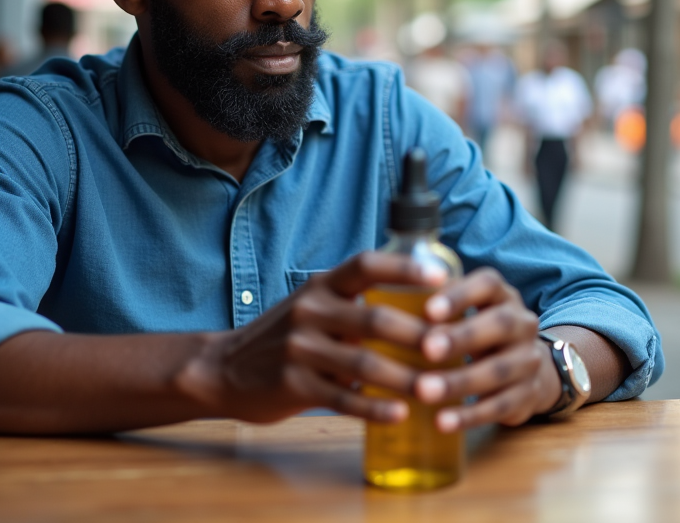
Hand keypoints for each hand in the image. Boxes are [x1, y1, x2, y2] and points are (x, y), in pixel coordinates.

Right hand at [198, 251, 446, 424]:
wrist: (224, 368)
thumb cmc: (286, 337)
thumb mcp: (315, 307)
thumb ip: (357, 305)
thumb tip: (423, 308)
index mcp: (322, 286)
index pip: (366, 265)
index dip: (404, 268)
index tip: (442, 279)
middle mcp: (310, 310)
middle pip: (374, 319)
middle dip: (418, 336)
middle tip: (454, 350)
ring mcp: (299, 348)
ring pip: (363, 364)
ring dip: (405, 379)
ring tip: (437, 390)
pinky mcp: (292, 385)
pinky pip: (342, 399)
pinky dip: (374, 408)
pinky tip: (400, 414)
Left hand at [411, 268, 557, 430]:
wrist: (527, 368)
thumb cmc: (477, 332)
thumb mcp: (465, 312)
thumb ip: (435, 306)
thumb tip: (386, 306)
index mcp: (501, 296)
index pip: (488, 284)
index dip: (460, 296)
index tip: (428, 310)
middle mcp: (522, 324)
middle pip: (499, 325)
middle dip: (461, 337)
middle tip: (426, 349)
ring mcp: (528, 360)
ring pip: (498, 370)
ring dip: (459, 382)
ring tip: (424, 391)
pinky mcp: (528, 396)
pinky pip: (499, 407)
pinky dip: (469, 416)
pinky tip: (442, 422)